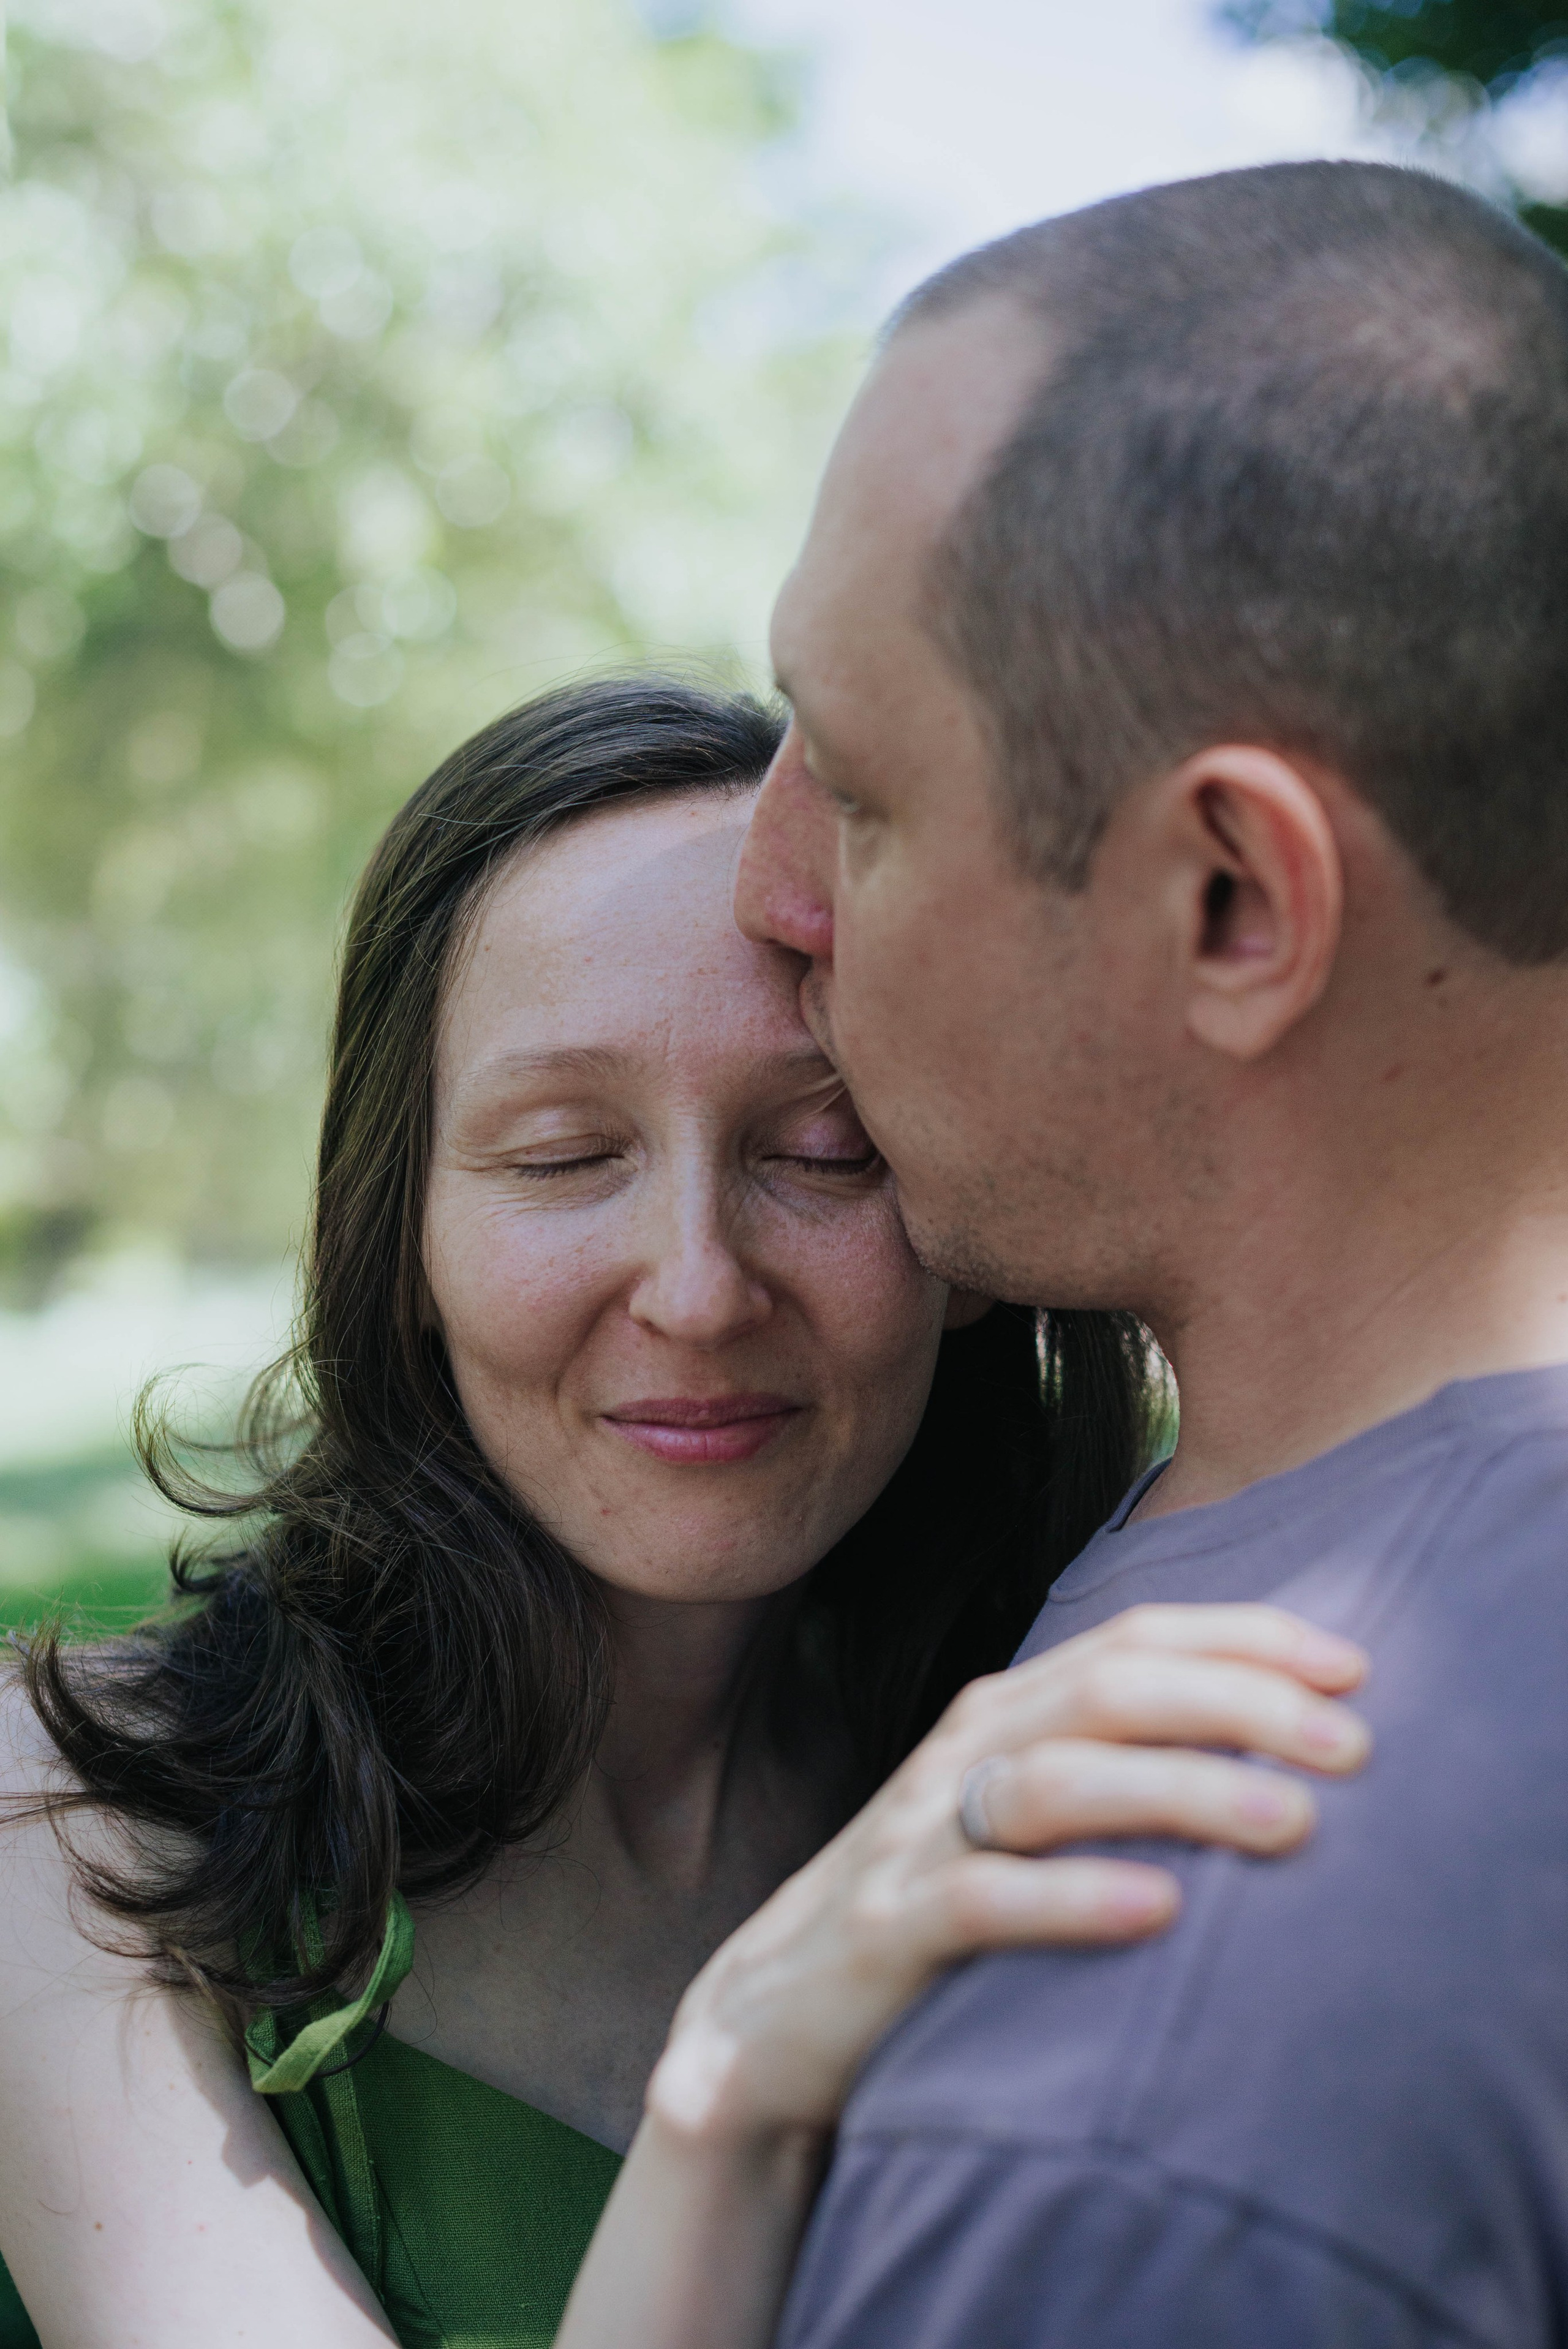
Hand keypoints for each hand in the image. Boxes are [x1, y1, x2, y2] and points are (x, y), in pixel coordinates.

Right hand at [647, 1603, 1367, 2151]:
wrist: (773, 2011)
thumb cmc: (938, 1903)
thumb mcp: (1025, 1816)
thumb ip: (1119, 1768)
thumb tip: (1283, 1749)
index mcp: (1007, 1712)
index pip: (1135, 1639)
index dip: (1245, 1639)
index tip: (1354, 1668)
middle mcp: (965, 1752)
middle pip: (1106, 1689)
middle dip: (1236, 1703)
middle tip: (1351, 1747)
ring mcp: (919, 1838)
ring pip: (1053, 1781)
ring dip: (1179, 1790)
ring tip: (1289, 1823)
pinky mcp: (885, 1932)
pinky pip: (980, 1901)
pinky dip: (1072, 1899)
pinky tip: (1157, 1910)